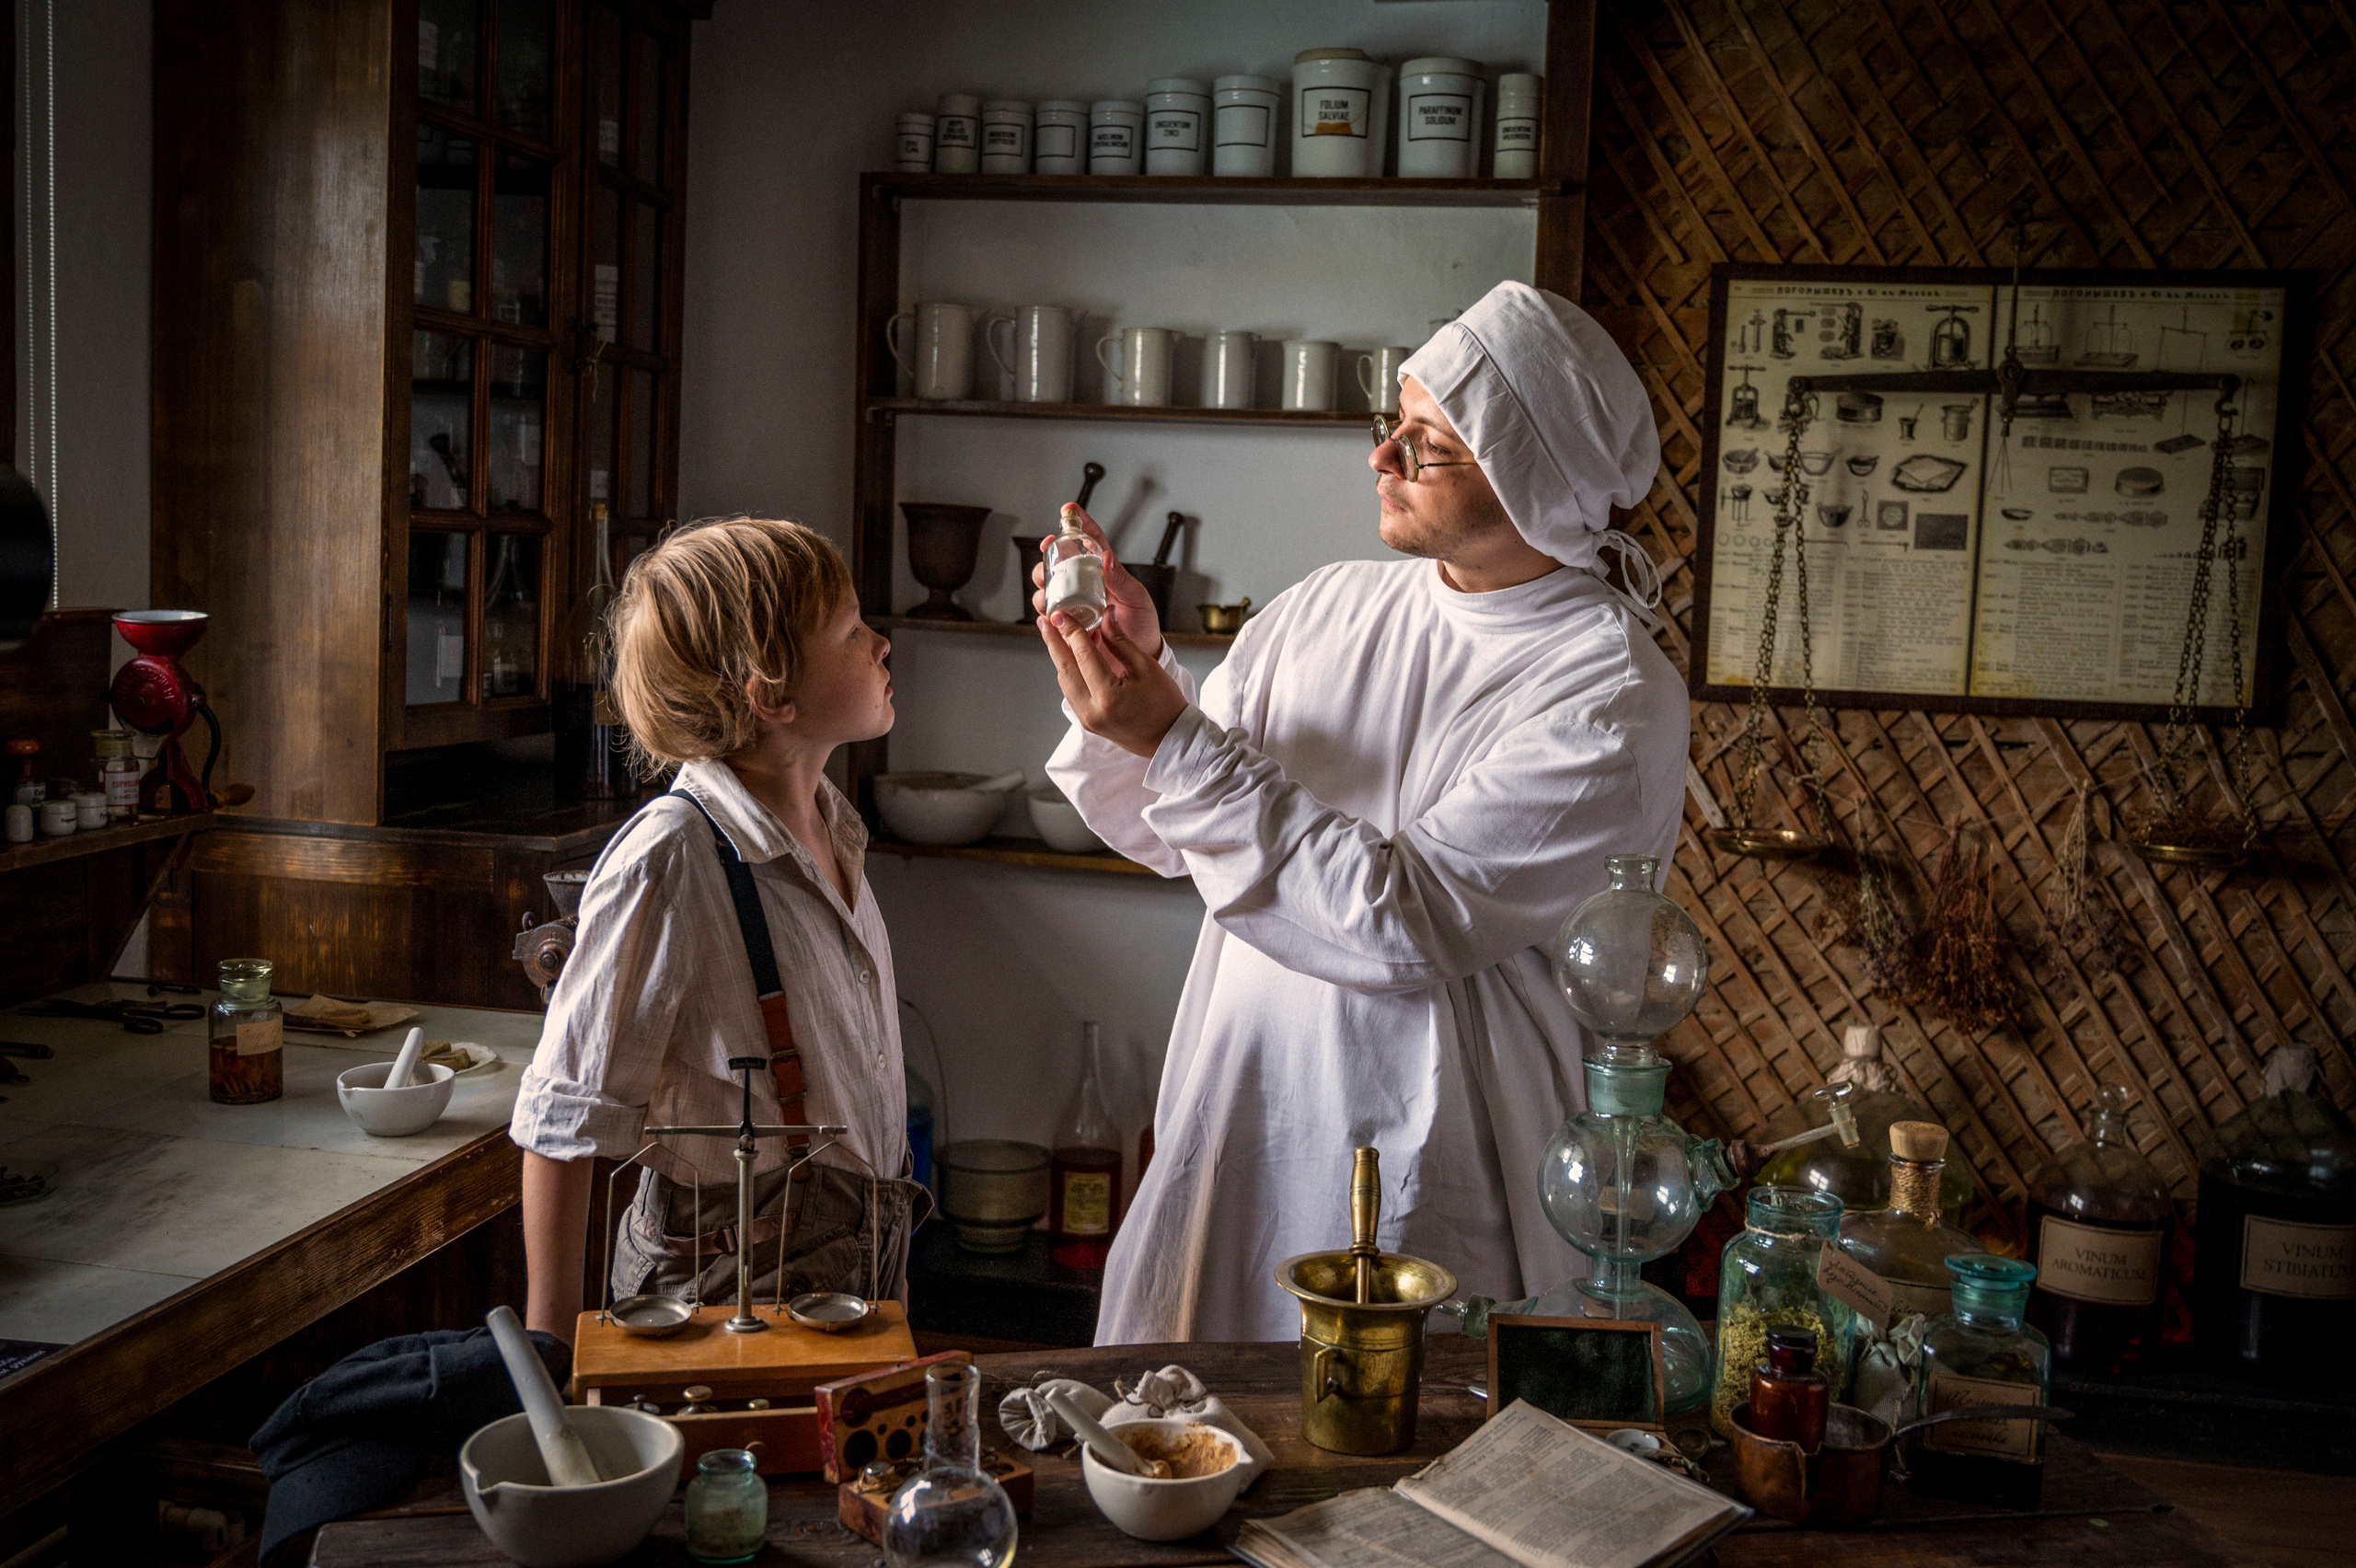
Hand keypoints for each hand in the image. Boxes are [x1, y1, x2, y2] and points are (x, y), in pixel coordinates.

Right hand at [1031, 506, 1164, 658]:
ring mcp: (1073, 606)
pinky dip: (1045, 614)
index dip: (1078, 524)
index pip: (1089, 543)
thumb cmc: (1142, 625)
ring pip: (1046, 590)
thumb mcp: (1137, 599)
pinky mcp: (1066, 628)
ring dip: (1043, 587)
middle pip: (1057, 565)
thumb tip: (1105, 557)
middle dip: (1047, 557)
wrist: (1138, 659)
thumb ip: (1121, 579)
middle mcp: (1084, 587)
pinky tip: (1050, 615)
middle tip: (1048, 554)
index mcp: (1103, 573)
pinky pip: (1048, 618)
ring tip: (1050, 592)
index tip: (1068, 510)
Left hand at [1040, 608, 1189, 758]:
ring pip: (1064, 681)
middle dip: (1053, 641)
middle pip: (1064, 669)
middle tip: (1044, 620)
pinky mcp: (1086, 722)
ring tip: (1054, 635)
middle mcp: (1092, 710)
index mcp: (1109, 695)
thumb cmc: (1164, 704)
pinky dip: (1068, 672)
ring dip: (1058, 657)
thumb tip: (1105, 616)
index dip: (1071, 630)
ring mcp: (1087, 719)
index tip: (1061, 614)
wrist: (1169, 739)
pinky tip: (1069, 657)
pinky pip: (1070, 692)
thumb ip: (1120, 641)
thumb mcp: (1146, 667)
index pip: (1083, 655)